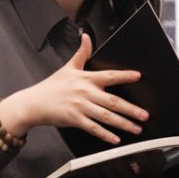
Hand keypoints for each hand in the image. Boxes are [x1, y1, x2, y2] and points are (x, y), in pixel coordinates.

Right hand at [0, 33, 148, 145]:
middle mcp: (85, 92)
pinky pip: (93, 128)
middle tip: (144, 115)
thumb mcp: (68, 67)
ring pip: (106, 116)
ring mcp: (80, 107)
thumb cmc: (51, 87)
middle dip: (131, 109)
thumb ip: (81, 53)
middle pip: (112, 101)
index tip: (138, 76)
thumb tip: (86, 37)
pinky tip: (116, 139)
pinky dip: (105, 134)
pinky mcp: (74, 120)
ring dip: (123, 123)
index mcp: (85, 78)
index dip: (124, 75)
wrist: (34, 103)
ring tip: (136, 128)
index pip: (109, 75)